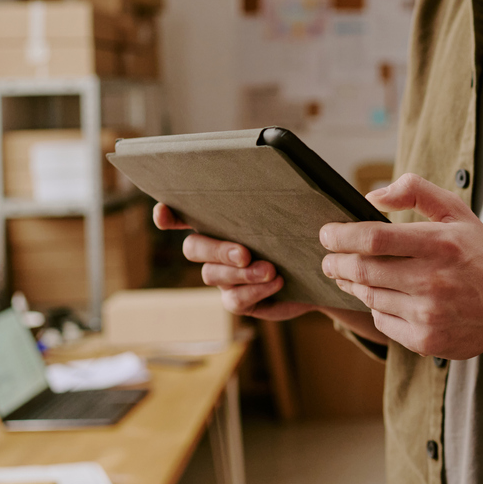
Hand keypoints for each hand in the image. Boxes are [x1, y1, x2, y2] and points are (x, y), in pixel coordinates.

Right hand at [152, 203, 313, 320]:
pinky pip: (233, 300)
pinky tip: (276, 282)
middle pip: (193, 248)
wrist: (320, 271)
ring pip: (213, 275)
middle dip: (216, 250)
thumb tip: (272, 182)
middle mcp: (214, 251)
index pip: (183, 216)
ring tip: (270, 269)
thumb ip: (271, 204)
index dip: (167, 216)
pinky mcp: (238, 300)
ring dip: (242, 274)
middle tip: (244, 253)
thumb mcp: (288, 216)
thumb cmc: (299, 236)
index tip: (162, 212)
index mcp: (220, 223)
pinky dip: (254, 291)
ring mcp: (223, 278)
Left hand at [318, 173, 482, 358]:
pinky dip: (376, 307)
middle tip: (328, 258)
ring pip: (368, 296)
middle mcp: (433, 281)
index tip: (326, 233)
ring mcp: (428, 314)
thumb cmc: (480, 256)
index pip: (374, 237)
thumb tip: (373, 197)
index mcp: (440, 245)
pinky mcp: (425, 340)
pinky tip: (384, 297)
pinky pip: (382, 321)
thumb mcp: (457, 212)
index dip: (341, 235)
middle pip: (362, 270)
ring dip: (353, 284)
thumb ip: (416, 192)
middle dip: (335, 263)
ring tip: (352, 276)